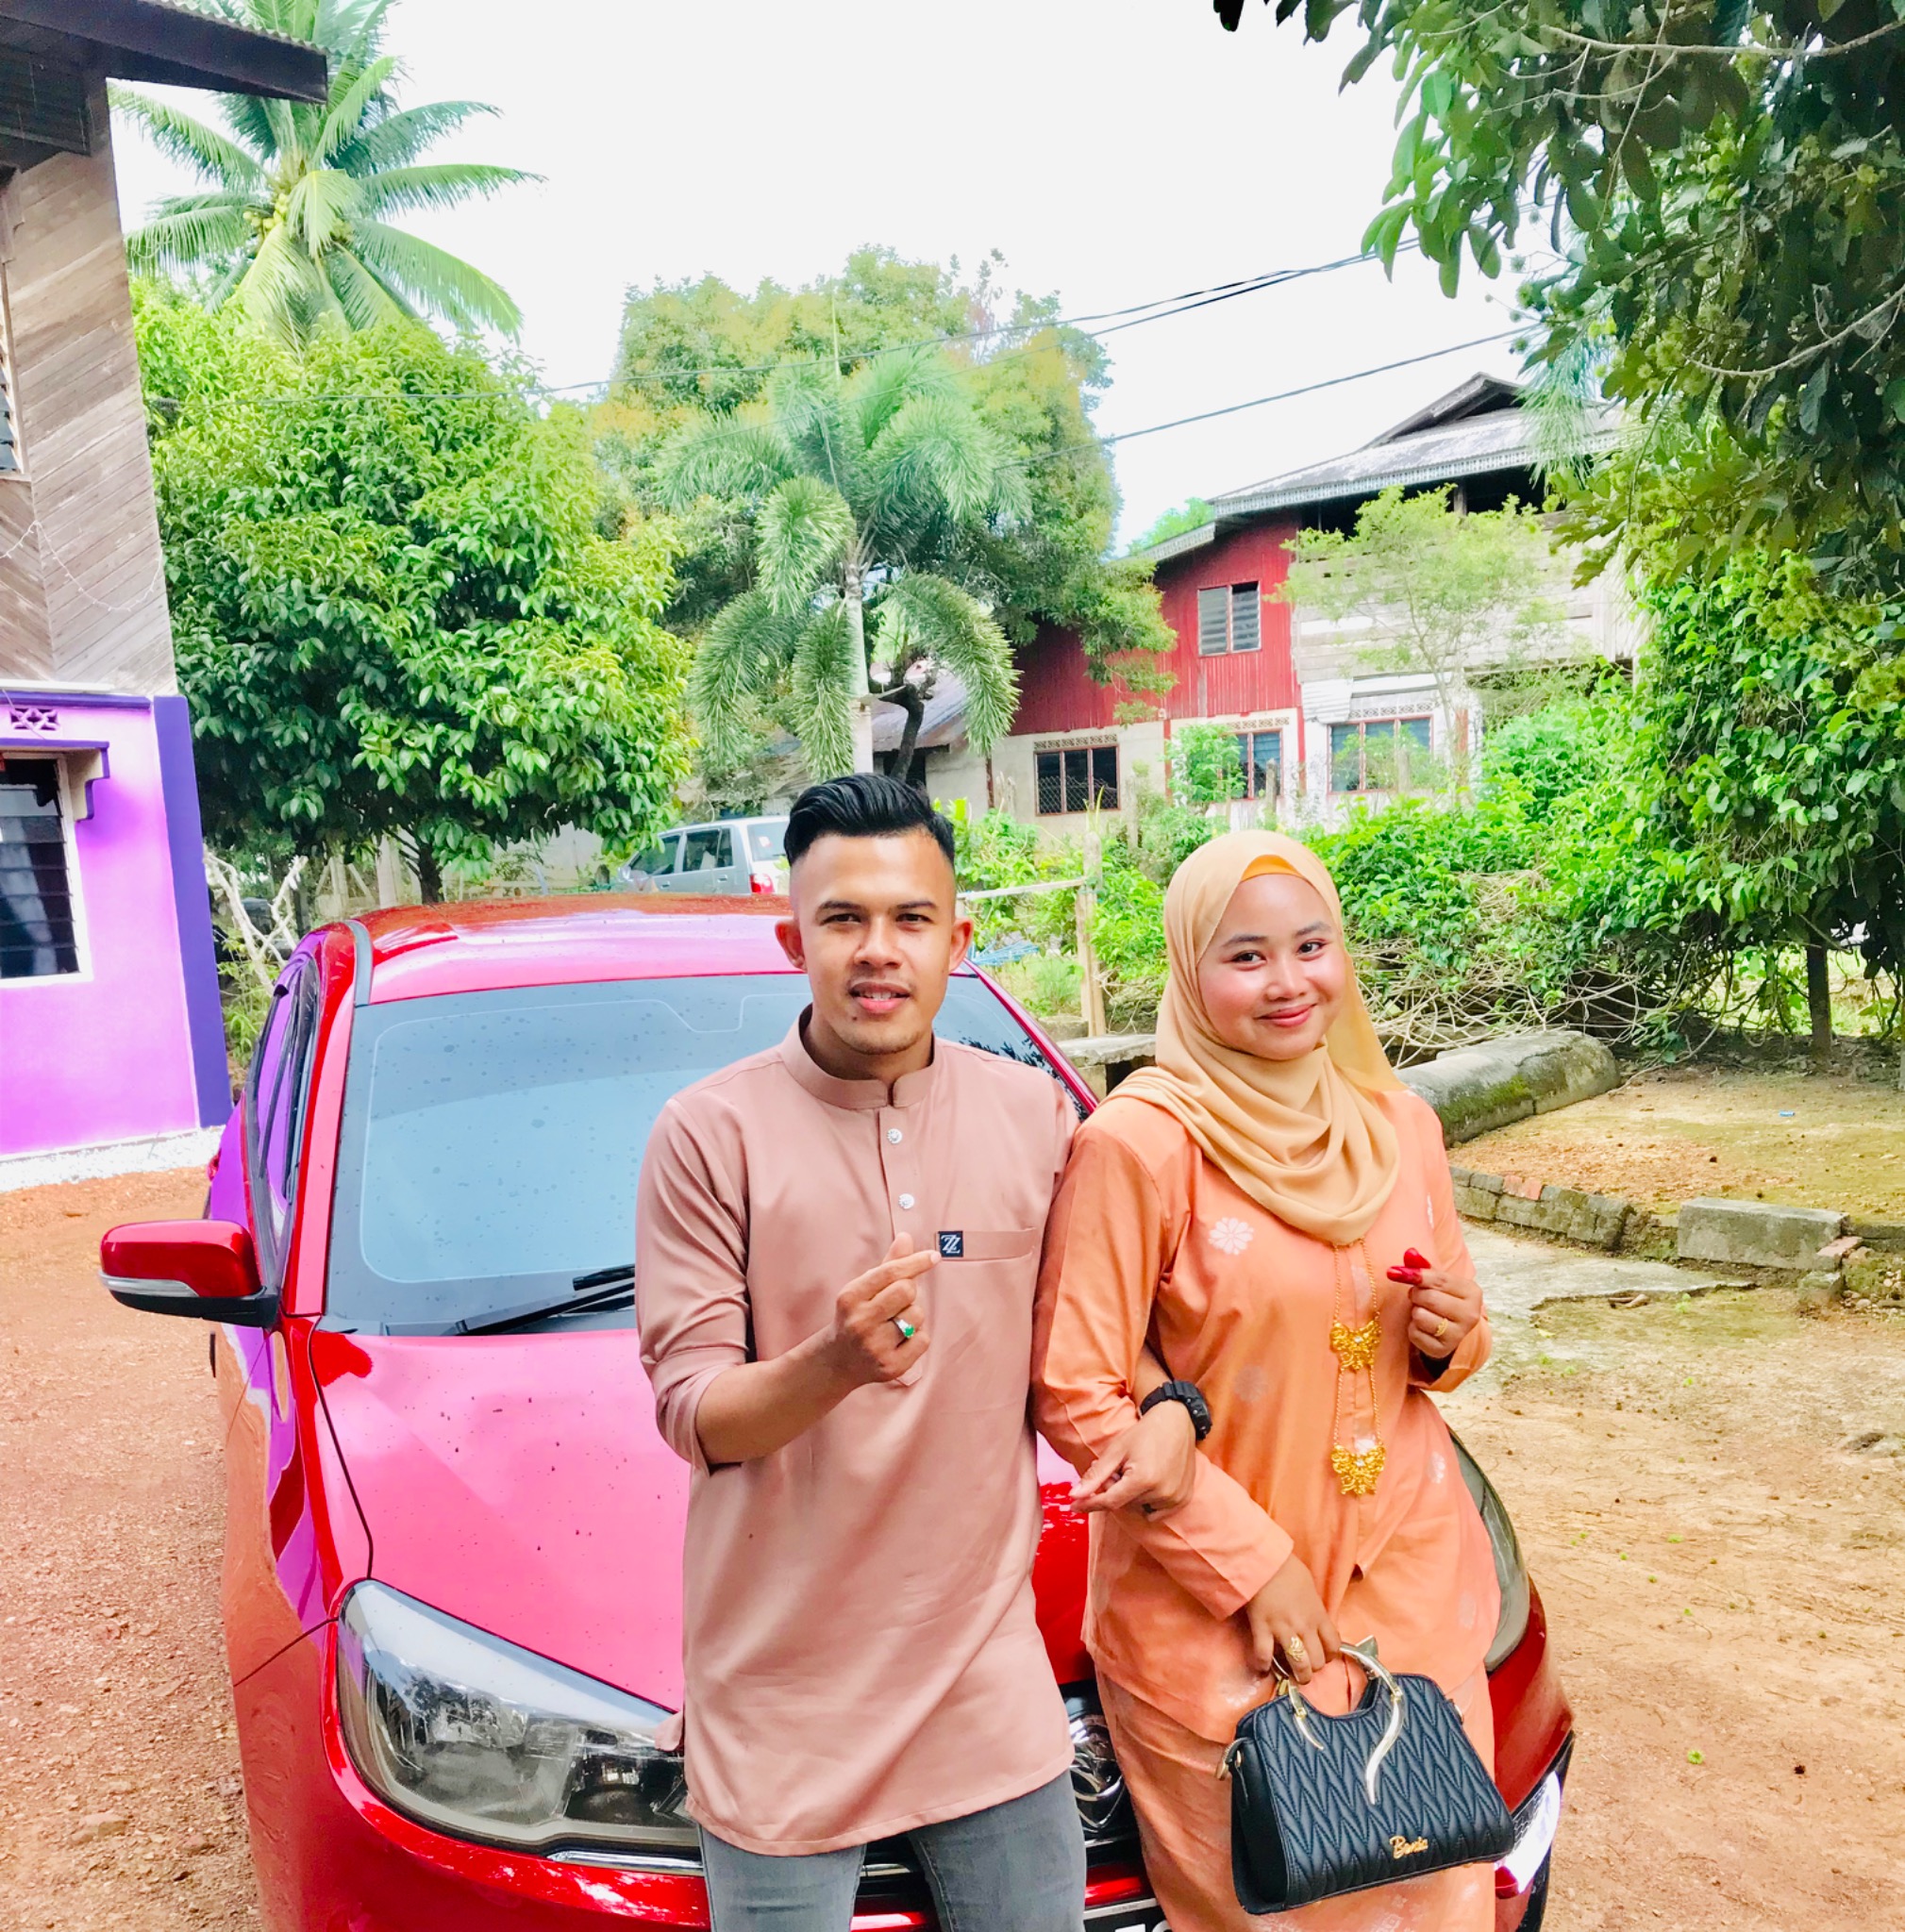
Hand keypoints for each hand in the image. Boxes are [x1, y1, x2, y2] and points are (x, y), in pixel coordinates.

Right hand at [817, 1236, 934, 1388]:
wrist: (838, 1361)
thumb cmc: (856, 1316)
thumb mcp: (863, 1289)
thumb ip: (887, 1265)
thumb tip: (905, 1238)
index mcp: (851, 1297)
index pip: (890, 1272)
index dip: (915, 1261)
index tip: (934, 1256)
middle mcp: (860, 1321)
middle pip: (906, 1291)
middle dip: (909, 1291)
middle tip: (899, 1300)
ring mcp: (874, 1346)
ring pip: (917, 1315)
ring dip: (913, 1315)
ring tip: (896, 1322)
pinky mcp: (891, 1366)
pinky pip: (923, 1339)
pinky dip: (918, 1336)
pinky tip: (900, 1340)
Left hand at [1069, 1398, 1198, 1517]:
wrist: (1177, 1423)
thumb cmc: (1143, 1434)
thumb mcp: (1116, 1451)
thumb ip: (1095, 1476)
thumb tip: (1074, 1496)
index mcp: (1143, 1479)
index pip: (1110, 1501)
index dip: (1090, 1503)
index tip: (1073, 1505)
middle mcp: (1161, 1492)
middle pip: (1124, 1504)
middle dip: (1114, 1490)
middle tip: (1116, 1469)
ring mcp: (1174, 1498)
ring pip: (1138, 1508)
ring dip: (1130, 1495)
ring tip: (1133, 1471)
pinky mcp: (1182, 1499)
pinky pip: (1155, 1512)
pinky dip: (1147, 1501)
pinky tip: (1148, 1481)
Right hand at [1243, 1555, 1339, 1684]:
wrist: (1264, 1561)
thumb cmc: (1288, 1569)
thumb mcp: (1310, 1587)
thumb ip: (1314, 1607)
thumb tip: (1313, 1617)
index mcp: (1318, 1615)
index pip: (1334, 1645)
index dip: (1330, 1655)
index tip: (1322, 1656)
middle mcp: (1304, 1626)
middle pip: (1317, 1660)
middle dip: (1312, 1668)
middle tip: (1304, 1668)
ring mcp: (1283, 1629)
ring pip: (1298, 1664)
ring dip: (1296, 1674)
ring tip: (1290, 1676)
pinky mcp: (1262, 1629)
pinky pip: (1264, 1655)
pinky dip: (1262, 1665)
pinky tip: (1262, 1668)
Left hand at [1387, 1246, 1483, 1359]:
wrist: (1450, 1329)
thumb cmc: (1443, 1299)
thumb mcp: (1437, 1281)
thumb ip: (1423, 1266)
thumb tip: (1409, 1252)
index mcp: (1473, 1292)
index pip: (1439, 1279)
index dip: (1415, 1274)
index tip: (1393, 1272)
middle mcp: (1471, 1315)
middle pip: (1429, 1297)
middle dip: (1416, 1295)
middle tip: (1417, 1296)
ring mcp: (1459, 1335)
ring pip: (1420, 1316)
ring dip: (1415, 1312)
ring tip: (1423, 1311)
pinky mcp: (1443, 1349)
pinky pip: (1415, 1333)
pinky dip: (1413, 1328)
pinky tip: (1423, 1327)